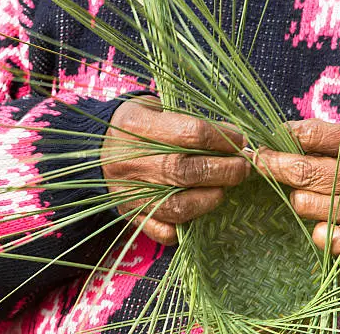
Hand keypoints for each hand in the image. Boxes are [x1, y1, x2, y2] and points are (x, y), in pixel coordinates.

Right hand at [102, 96, 249, 244]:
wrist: (95, 148)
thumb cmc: (139, 124)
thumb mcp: (158, 108)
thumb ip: (190, 121)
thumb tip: (234, 137)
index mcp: (137, 126)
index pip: (191, 133)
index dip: (223, 138)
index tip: (241, 141)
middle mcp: (130, 162)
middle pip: (186, 171)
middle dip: (224, 171)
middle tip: (243, 169)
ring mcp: (129, 192)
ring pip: (177, 206)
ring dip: (210, 199)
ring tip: (224, 190)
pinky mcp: (130, 215)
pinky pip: (162, 231)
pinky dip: (186, 226)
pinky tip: (200, 211)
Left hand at [255, 119, 339, 255]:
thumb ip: (322, 135)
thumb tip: (277, 136)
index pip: (312, 135)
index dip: (284, 135)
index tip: (268, 137)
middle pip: (303, 172)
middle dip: (273, 165)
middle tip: (259, 161)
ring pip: (304, 203)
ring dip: (298, 196)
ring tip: (310, 190)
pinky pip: (325, 238)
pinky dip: (317, 230)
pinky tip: (321, 221)